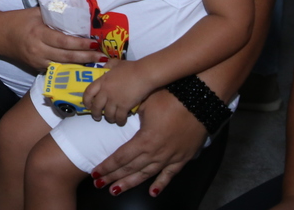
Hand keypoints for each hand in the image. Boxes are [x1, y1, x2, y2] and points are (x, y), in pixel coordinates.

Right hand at [0, 7, 96, 71]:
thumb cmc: (17, 20)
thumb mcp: (35, 12)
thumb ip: (53, 14)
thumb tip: (74, 12)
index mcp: (38, 34)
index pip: (64, 42)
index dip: (81, 44)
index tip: (95, 42)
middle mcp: (38, 50)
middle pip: (66, 57)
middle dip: (86, 57)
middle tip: (102, 56)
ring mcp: (37, 61)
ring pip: (63, 66)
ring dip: (80, 65)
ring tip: (97, 63)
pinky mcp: (36, 67)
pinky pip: (56, 69)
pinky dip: (69, 68)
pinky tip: (81, 67)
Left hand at [82, 59, 151, 124]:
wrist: (144, 74)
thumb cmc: (131, 67)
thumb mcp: (115, 64)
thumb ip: (108, 66)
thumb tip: (104, 68)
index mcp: (102, 81)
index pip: (88, 92)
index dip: (86, 100)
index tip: (87, 105)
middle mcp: (106, 91)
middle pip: (96, 106)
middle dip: (95, 113)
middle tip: (97, 117)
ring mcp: (114, 99)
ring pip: (107, 114)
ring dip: (109, 118)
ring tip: (111, 119)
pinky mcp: (124, 106)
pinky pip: (119, 117)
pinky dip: (119, 121)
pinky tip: (121, 121)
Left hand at [91, 85, 207, 196]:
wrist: (198, 102)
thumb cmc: (169, 99)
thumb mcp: (144, 105)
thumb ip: (132, 117)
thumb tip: (121, 118)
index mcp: (145, 141)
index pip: (121, 157)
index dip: (107, 166)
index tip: (95, 172)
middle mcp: (156, 153)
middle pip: (130, 169)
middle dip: (113, 177)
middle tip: (99, 184)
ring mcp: (170, 158)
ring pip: (146, 175)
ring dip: (129, 183)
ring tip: (115, 191)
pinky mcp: (182, 158)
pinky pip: (169, 175)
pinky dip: (160, 184)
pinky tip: (152, 193)